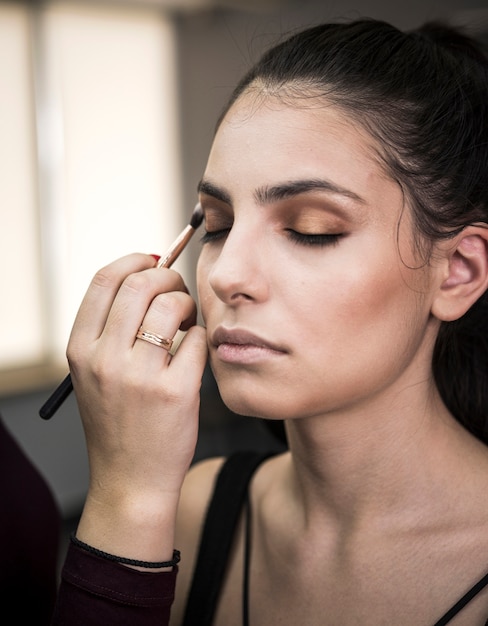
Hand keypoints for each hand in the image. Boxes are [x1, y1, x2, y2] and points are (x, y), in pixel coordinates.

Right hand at [67, 253, 207, 557]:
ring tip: (186, 322)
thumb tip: (147, 274)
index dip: (134, 260)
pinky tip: (194, 352)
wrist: (130, 480)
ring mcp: (139, 377)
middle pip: (141, 284)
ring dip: (187, 304)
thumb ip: (112, 329)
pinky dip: (200, 337)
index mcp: (80, 349)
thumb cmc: (118, 421)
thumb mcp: (95, 374)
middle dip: (168, 276)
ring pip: (172, 305)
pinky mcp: (174, 392)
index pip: (105, 280)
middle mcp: (104, 359)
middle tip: (178, 290)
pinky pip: (197, 339)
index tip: (153, 260)